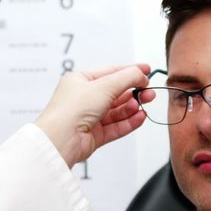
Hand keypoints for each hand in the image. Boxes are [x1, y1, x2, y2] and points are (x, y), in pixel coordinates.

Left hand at [35, 64, 150, 166]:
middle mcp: (84, 98)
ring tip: (144, 104)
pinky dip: (129, 122)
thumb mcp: (104, 85)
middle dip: (134, 92)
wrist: (61, 140)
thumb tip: (141, 74)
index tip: (147, 71)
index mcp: (80, 81)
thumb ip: (127, 77)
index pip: (110, 72)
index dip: (130, 71)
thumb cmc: (71, 110)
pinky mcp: (94, 135)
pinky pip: (116, 126)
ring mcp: (89, 117)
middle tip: (149, 92)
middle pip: (116, 93)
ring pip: (117, 111)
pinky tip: (140, 117)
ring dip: (132, 107)